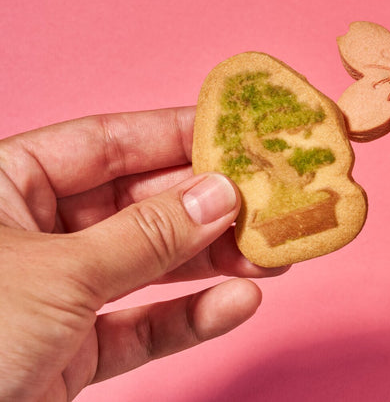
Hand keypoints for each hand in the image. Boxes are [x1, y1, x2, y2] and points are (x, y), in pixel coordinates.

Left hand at [0, 108, 287, 401]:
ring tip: (271, 255)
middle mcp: (32, 233)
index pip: (105, 143)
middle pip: (138, 204)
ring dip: (212, 263)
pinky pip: (141, 324)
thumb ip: (146, 235)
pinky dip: (190, 317)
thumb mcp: (58, 274)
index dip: (173, 135)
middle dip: (205, 207)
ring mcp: (55, 293)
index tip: (237, 132)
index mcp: (3, 186)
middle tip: (269, 202)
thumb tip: (220, 194)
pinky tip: (238, 304)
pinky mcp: (72, 350)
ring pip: (148, 265)